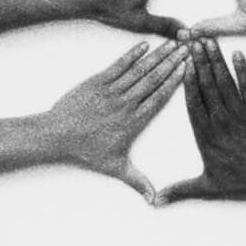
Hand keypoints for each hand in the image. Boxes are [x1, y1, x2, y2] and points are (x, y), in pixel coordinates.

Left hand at [47, 40, 188, 200]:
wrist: (57, 136)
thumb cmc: (86, 152)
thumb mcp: (115, 168)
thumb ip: (138, 182)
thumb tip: (154, 201)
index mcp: (134, 121)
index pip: (160, 98)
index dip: (176, 82)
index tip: (189, 69)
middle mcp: (126, 103)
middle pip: (154, 79)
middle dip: (172, 63)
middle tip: (188, 49)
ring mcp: (111, 90)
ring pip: (139, 70)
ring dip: (157, 56)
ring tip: (173, 43)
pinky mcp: (97, 82)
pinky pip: (118, 65)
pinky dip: (132, 54)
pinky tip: (145, 45)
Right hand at [156, 39, 245, 203]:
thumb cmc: (241, 181)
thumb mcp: (207, 187)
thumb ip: (180, 190)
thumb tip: (156, 201)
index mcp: (205, 135)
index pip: (192, 102)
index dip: (187, 81)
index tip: (181, 63)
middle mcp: (220, 120)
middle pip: (207, 85)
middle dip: (199, 62)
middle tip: (192, 41)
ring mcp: (239, 113)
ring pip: (225, 82)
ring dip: (217, 60)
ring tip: (209, 41)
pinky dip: (243, 69)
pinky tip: (237, 53)